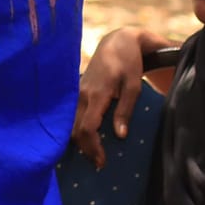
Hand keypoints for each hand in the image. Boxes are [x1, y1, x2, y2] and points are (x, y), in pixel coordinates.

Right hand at [71, 28, 152, 168]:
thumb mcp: (134, 86)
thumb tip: (120, 135)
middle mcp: (82, 94)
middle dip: (84, 148)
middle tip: (98, 162)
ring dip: (79, 139)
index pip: (86, 127)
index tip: (102, 161)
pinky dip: (76, 128)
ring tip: (93, 152)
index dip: (92, 147)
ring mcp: (77, 91)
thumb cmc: (129, 64)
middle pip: (74, 128)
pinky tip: (86, 135)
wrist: (117, 42)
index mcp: (96, 94)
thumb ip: (125, 110)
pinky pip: (72, 113)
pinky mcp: (77, 90)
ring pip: (70, 122)